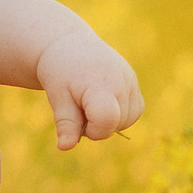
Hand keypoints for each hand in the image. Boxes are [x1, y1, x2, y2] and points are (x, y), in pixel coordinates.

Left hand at [36, 28, 143, 149]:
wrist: (69, 45)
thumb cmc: (59, 72)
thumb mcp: (57, 96)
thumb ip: (65, 123)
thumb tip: (64, 147)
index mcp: (100, 85)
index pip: (107, 121)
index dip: (93, 131)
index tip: (78, 120)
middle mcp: (122, 82)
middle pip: (118, 124)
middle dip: (97, 125)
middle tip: (79, 106)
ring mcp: (131, 81)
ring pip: (129, 120)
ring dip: (109, 120)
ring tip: (90, 101)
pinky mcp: (134, 82)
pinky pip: (134, 110)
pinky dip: (120, 112)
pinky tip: (102, 100)